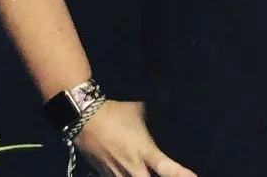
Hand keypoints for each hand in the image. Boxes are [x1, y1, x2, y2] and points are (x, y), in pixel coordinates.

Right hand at [73, 100, 197, 176]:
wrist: (85, 118)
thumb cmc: (115, 112)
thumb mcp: (139, 109)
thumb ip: (155, 110)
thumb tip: (168, 97)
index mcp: (144, 151)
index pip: (167, 168)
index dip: (181, 175)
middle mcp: (133, 168)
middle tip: (167, 174)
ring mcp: (117, 174)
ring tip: (143, 171)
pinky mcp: (105, 175)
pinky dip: (126, 176)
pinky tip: (129, 171)